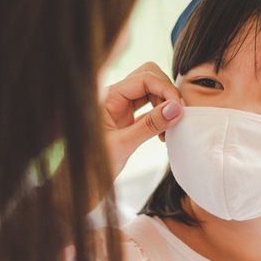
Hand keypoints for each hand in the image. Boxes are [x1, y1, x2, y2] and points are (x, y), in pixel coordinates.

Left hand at [101, 62, 182, 179]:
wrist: (82, 183)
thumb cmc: (93, 165)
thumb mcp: (123, 145)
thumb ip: (150, 125)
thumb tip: (176, 108)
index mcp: (108, 96)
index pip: (144, 78)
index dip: (166, 89)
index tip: (179, 109)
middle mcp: (114, 97)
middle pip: (148, 78)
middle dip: (166, 93)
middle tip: (175, 115)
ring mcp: (120, 107)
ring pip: (150, 92)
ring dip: (165, 106)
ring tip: (168, 130)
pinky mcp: (125, 119)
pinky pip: (148, 109)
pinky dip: (160, 117)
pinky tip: (163, 134)